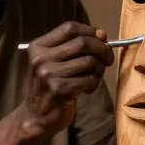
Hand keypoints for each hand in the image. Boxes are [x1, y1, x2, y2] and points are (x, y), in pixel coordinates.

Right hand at [22, 22, 114, 136]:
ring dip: (99, 69)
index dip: (91, 31)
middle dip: (102, 49)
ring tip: (94, 77)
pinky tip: (87, 89)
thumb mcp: (53, 62)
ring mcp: (48, 74)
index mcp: (38, 46)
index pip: (69, 28)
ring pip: (89, 61)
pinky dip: (95, 83)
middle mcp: (41, 58)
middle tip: (108, 59)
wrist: (36, 116)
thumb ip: (72, 47)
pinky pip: (89, 79)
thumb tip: (102, 35)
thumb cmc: (51, 86)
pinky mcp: (58, 89)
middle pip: (82, 43)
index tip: (103, 38)